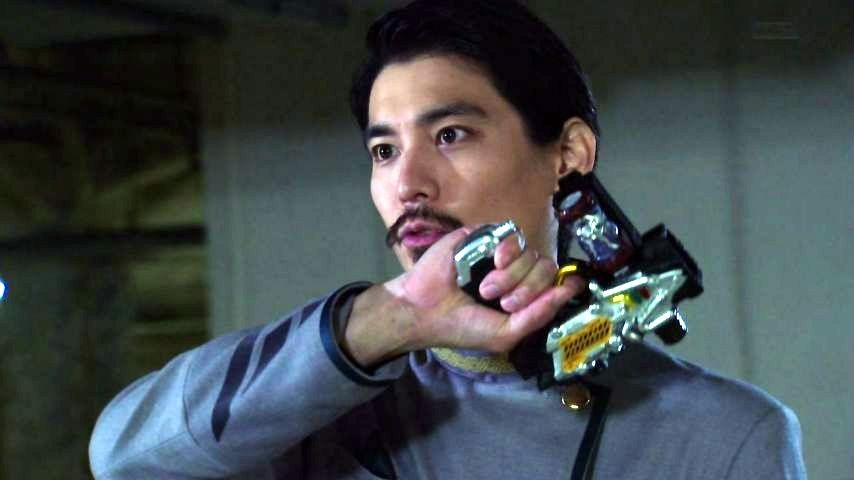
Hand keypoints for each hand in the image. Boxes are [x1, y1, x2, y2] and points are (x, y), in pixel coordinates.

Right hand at [343, 227, 585, 366]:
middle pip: (546, 267)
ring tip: (486, 288)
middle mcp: (514, 272)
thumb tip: (570, 288)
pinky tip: (493, 262)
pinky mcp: (483, 236)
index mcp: (521, 295)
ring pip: (530, 252)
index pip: (553, 283)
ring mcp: (498, 252)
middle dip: (529, 288)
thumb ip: (538, 315)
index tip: (569, 286)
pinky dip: (508, 250)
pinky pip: (512, 234)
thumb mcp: (506, 334)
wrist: (425, 310)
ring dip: (512, 276)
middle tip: (504, 302)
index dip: (561, 286)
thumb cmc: (462, 326)